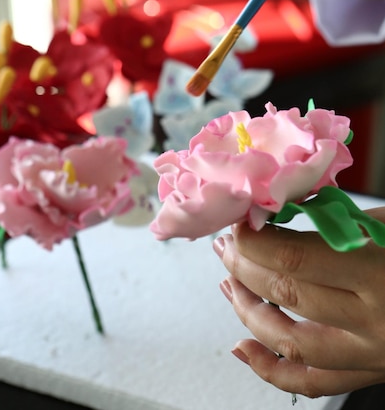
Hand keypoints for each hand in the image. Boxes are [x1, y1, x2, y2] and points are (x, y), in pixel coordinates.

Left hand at [214, 207, 384, 397]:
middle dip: (244, 265)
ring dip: (247, 311)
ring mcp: (370, 353)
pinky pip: (312, 383)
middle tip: (227, 245)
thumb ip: (338, 222)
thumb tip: (280, 213)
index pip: (296, 258)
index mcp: (380, 273)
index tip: (238, 223)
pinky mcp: (370, 372)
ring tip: (228, 283)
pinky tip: (243, 347)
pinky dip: (269, 369)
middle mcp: (373, 320)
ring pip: (289, 342)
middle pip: (286, 294)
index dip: (256, 240)